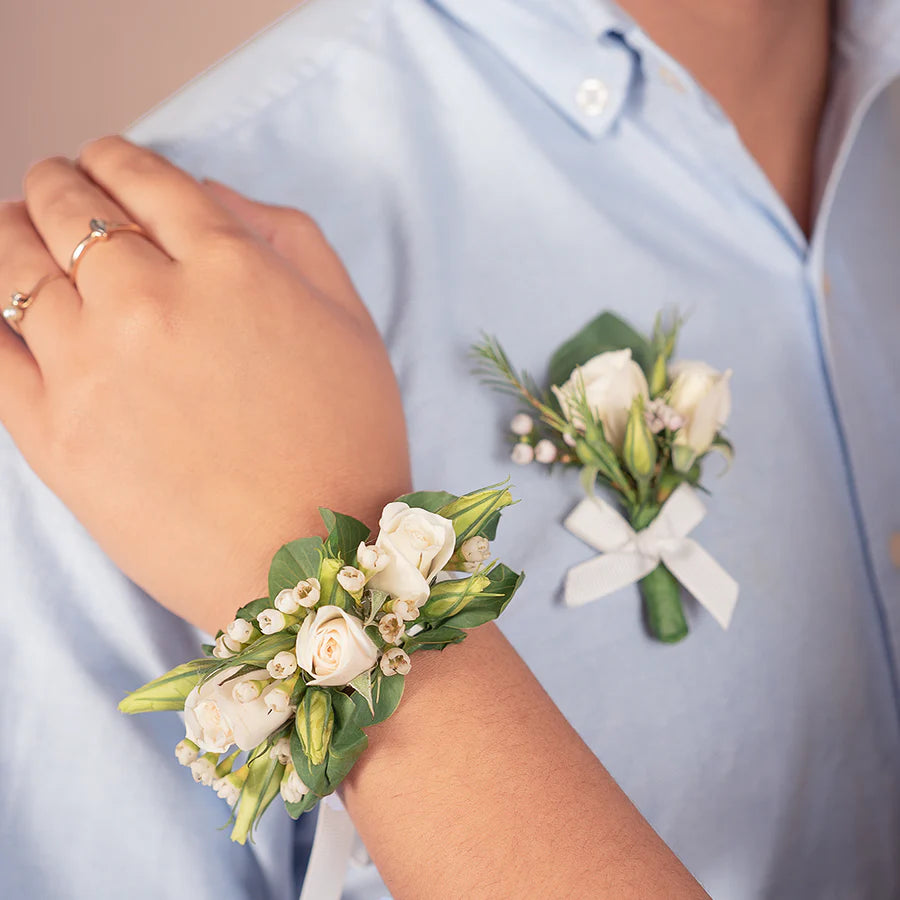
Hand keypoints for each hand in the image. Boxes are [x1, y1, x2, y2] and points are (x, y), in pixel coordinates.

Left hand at [0, 136, 409, 633]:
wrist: (311, 563)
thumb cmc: (347, 444)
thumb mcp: (351, 323)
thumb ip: (288, 238)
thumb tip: (210, 195)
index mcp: (230, 267)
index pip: (143, 176)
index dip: (116, 159)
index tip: (107, 163)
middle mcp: (150, 301)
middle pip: (68, 207)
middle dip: (59, 184)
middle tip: (57, 189)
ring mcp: (91, 367)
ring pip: (11, 264)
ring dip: (9, 232)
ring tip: (16, 233)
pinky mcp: (52, 435)